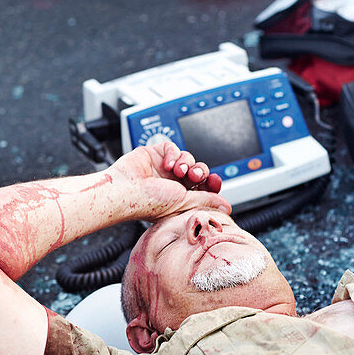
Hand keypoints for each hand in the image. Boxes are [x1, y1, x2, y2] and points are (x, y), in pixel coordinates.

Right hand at [110, 142, 229, 220]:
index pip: (202, 188)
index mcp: (180, 198)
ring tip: (176, 170)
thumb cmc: (147, 203)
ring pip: (187, 158)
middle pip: (197, 171)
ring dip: (186, 162)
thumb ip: (206, 200)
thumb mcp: (184, 203)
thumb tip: (226, 207)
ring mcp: (163, 169)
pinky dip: (173, 153)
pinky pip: (172, 147)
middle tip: (193, 175)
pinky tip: (166, 164)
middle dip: (199, 171)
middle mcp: (172, 184)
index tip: (215, 182)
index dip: (211, 183)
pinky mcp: (154, 154)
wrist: (126, 190)